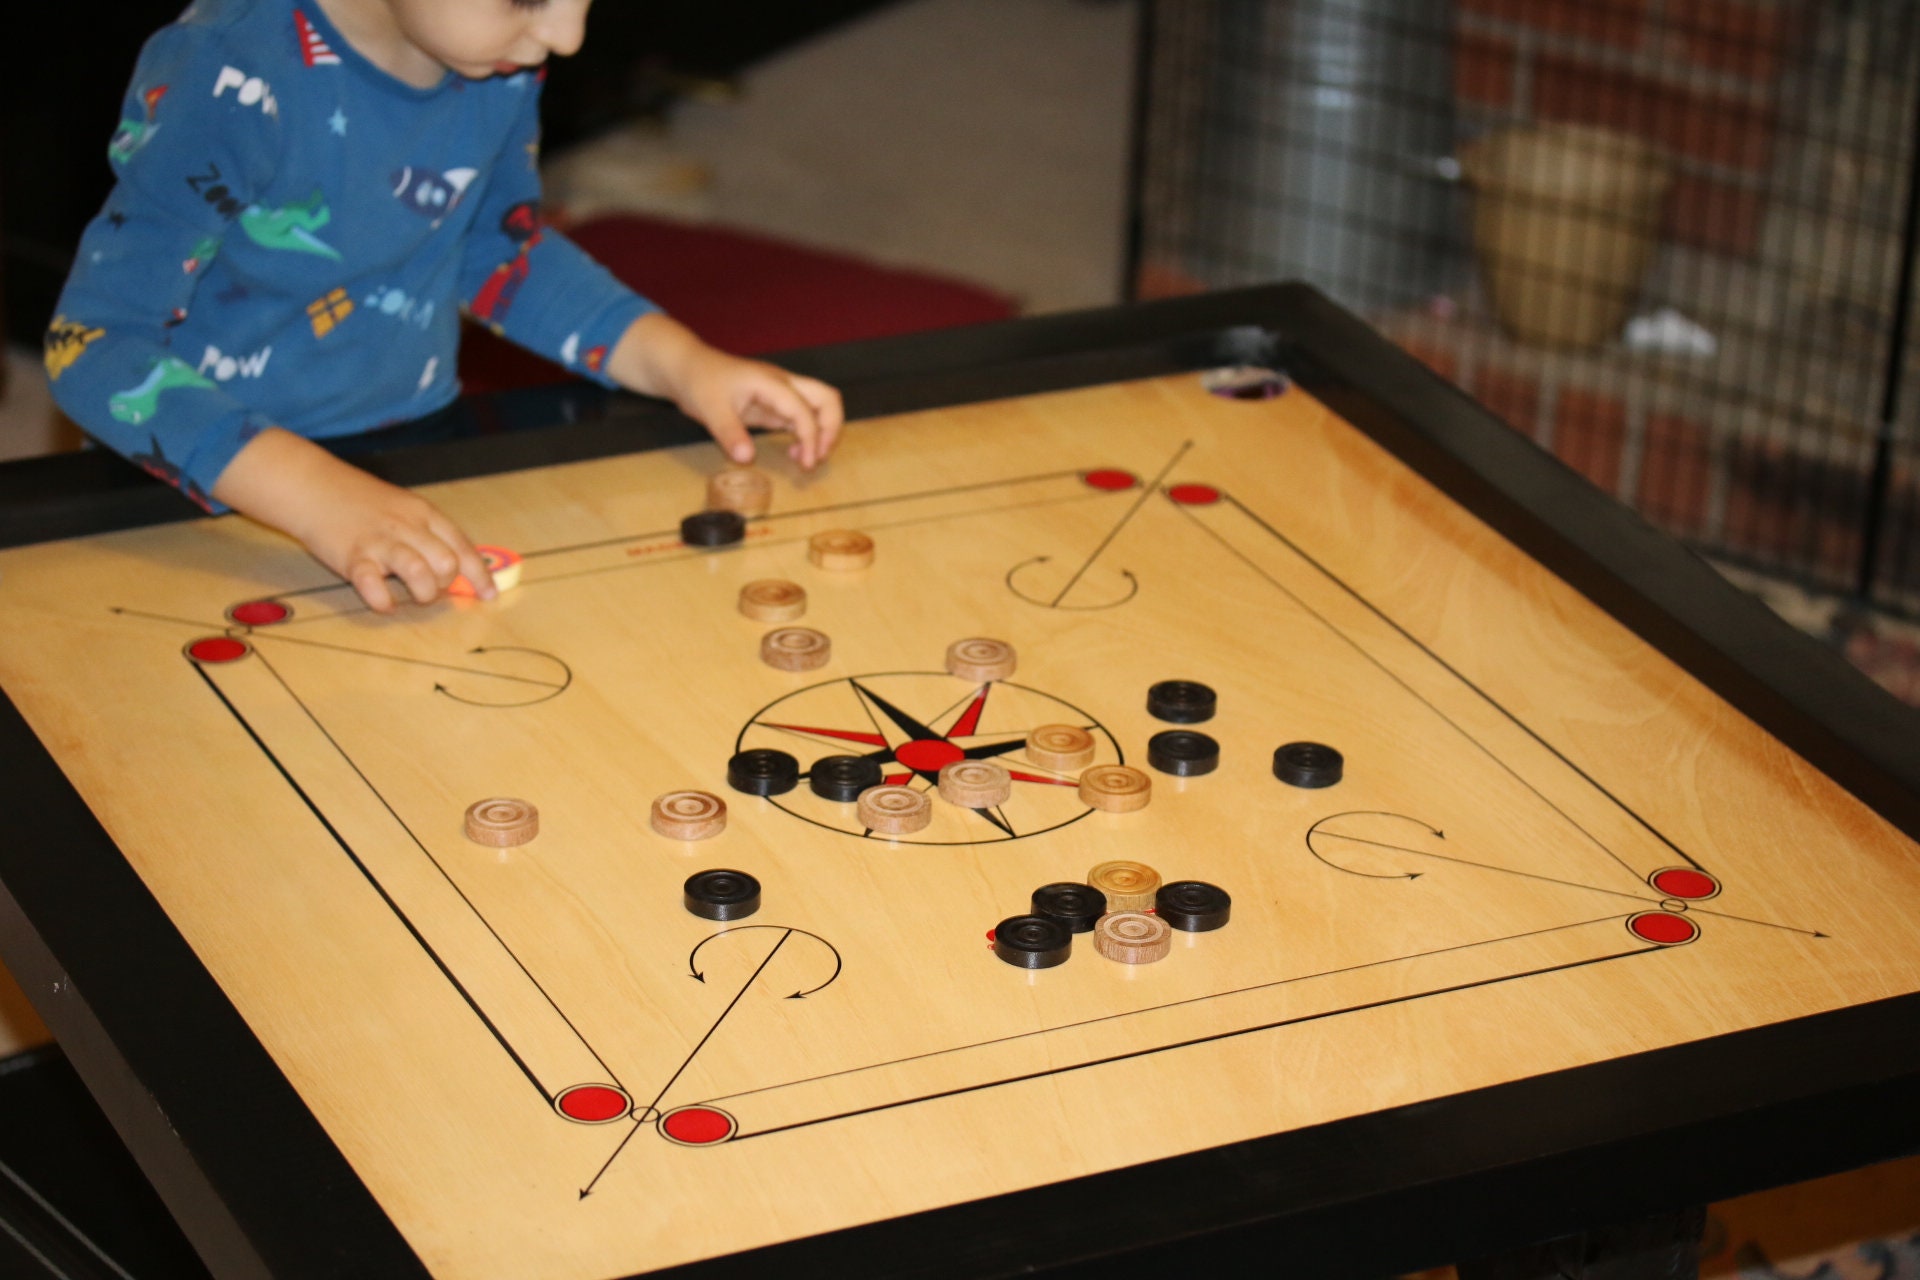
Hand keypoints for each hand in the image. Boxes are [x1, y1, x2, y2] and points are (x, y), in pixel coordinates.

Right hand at [212, 428, 494, 612]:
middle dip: (446, 585)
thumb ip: (427, 534)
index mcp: (424, 514)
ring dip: (423, 593)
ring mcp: (380, 542)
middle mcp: (407, 527)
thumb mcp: (403, 508)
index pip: (462, 547)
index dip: (479, 575)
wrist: (313, 486)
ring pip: (420, 573)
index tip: (489, 596)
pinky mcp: (352, 556)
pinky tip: (383, 602)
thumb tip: (452, 567)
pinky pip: (373, 586)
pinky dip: (383, 601)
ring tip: (411, 595)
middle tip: (430, 587)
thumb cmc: (361, 501)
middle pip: (446, 563)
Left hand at [609, 313, 844, 469]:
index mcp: (770, 383)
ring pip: (820, 406)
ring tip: (805, 459)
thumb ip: (729, 433)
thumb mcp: (709, 408)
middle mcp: (783, 384)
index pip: (804, 410)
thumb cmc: (699, 382)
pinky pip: (803, 416)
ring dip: (822, 432)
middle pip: (828, 398)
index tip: (806, 463)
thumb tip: (746, 459)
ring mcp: (781, 393)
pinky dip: (806, 435)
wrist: (688, 367)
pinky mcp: (775, 403)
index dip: (810, 438)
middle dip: (831, 429)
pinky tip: (793, 452)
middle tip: (816, 457)